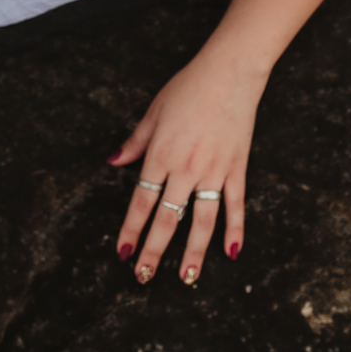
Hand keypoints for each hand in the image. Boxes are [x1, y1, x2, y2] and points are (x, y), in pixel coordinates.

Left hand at [107, 43, 266, 285]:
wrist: (228, 73)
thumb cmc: (187, 88)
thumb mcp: (153, 112)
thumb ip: (135, 142)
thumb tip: (113, 162)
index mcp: (161, 154)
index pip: (142, 202)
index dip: (131, 230)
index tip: (122, 253)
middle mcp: (186, 168)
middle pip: (168, 218)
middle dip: (154, 250)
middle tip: (144, 277)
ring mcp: (214, 171)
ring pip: (202, 221)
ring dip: (194, 252)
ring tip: (187, 278)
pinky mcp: (237, 168)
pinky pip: (236, 205)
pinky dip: (235, 230)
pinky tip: (231, 252)